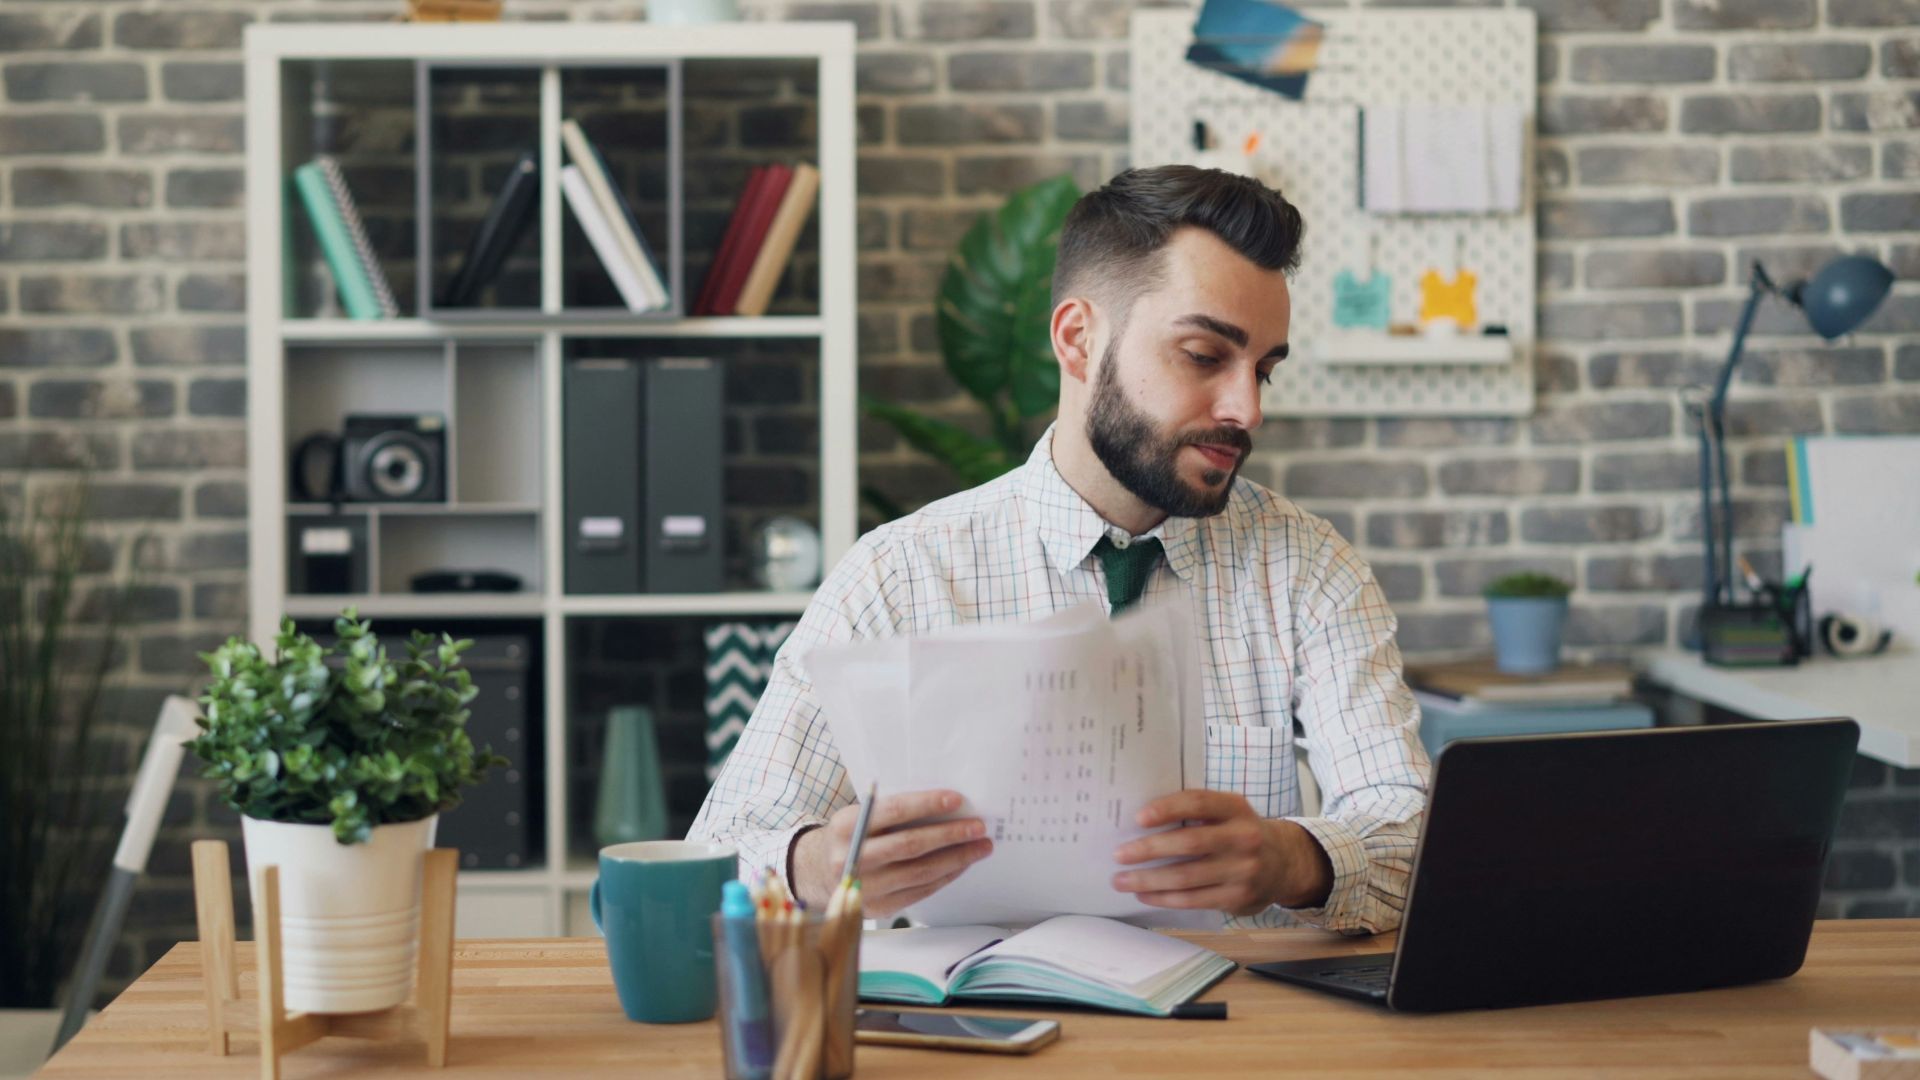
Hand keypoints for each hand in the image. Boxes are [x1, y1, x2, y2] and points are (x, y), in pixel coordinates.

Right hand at [791, 789, 992, 917]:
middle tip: (978, 827)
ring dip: (956, 859)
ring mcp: (864, 887)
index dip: (926, 804)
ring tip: (979, 846)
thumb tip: (944, 806)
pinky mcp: (877, 908)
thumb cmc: (850, 836)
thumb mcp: (858, 815)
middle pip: (910, 845)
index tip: (956, 799)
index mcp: (846, 826)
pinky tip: (961, 865)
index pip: (893, 812)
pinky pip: (919, 892)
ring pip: (919, 872)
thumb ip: (890, 811)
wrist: (819, 873)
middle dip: (950, 835)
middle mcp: (852, 858)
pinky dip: (944, 877)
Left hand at [1110, 790, 1332, 916]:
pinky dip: (1164, 898)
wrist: (1284, 863)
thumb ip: (1196, 812)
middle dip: (1149, 849)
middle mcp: (1243, 837)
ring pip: (1186, 877)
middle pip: (1189, 843)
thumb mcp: (1228, 813)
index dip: (1167, 809)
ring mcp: (1243, 870)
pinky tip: (1144, 894)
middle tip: (1119, 854)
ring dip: (1148, 880)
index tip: (1138, 817)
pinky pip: (1193, 900)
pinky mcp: (1237, 897)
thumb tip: (1140, 820)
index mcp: (1236, 808)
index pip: (1199, 803)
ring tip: (1121, 880)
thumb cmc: (1239, 833)